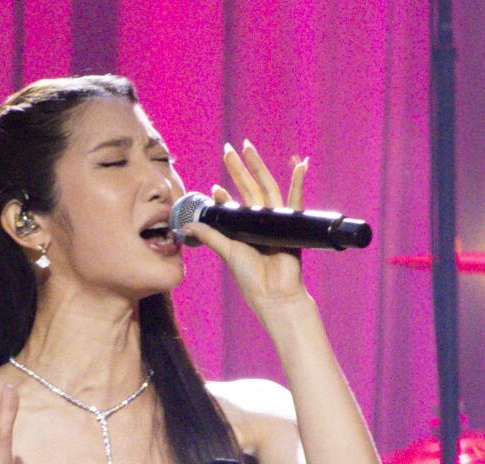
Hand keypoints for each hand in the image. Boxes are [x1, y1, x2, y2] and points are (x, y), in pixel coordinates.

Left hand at [186, 140, 311, 315]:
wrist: (273, 295)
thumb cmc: (252, 279)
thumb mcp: (227, 252)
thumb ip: (209, 235)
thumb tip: (184, 227)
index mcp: (245, 229)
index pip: (233, 205)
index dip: (224, 195)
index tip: (214, 187)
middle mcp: (260, 222)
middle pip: (249, 188)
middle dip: (238, 169)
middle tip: (229, 148)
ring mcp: (276, 221)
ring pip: (266, 188)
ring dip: (257, 167)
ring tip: (248, 148)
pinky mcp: (291, 224)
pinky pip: (295, 200)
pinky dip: (298, 182)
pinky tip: (300, 165)